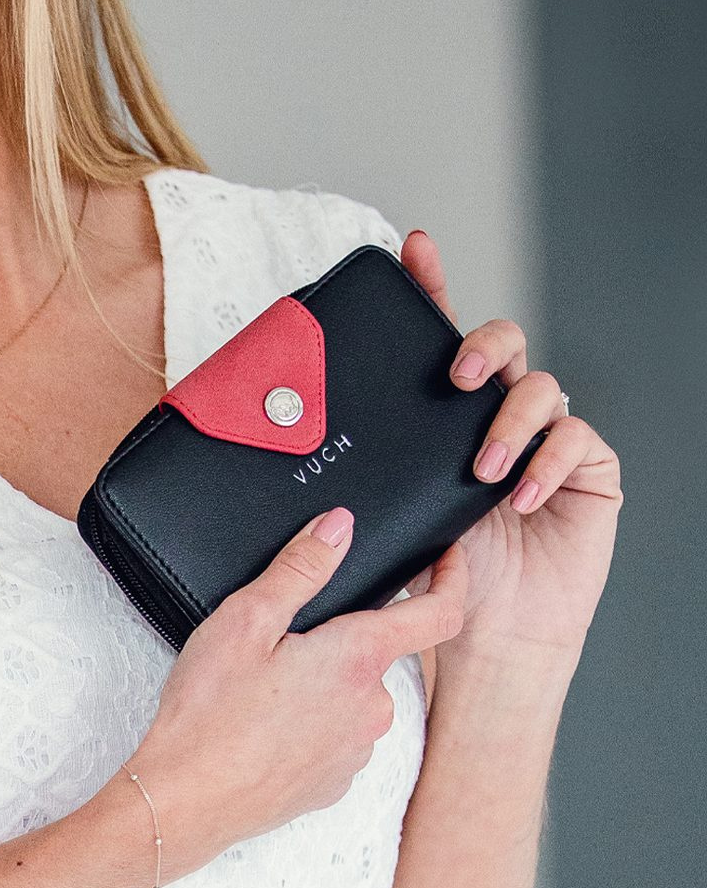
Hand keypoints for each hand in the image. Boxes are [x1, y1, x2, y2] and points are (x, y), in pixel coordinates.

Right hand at [126, 507, 468, 877]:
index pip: (438, 613)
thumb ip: (300, 569)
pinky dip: (310, 721)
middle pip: (378, 653)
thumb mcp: (245, 620)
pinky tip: (263, 725)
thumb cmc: (208, 713)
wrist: (186, 802)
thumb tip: (340, 527)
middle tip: (280, 640)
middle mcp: (373, 708)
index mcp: (357, 660)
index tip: (446, 558)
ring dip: (323, 683)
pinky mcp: (335, 782)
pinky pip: (337, 735)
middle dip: (340, 639)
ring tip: (261, 689)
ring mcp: (357, 751)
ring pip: (354, 695)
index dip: (452, 577)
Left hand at [398, 228, 622, 663]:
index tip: (412, 248)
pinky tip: (521, 495)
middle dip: (483, 344)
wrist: (484, 639)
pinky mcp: (589, 471)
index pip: (440, 339)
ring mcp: (546, 439)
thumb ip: (368, 468)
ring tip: (482, 470)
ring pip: (541, 387)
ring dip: (509, 421)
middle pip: (504, 341)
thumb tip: (299, 431)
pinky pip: (576, 440)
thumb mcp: (388, 513)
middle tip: (458, 375)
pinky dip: (547, 461)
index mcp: (445, 415)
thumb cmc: (436, 579)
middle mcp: (498, 414)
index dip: (432, 286)